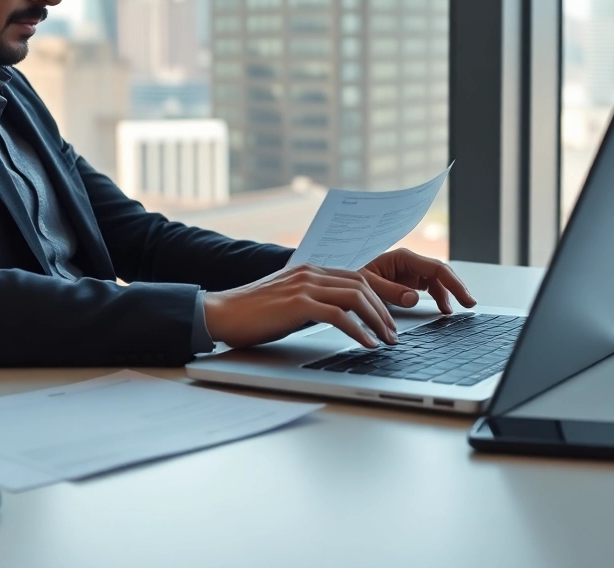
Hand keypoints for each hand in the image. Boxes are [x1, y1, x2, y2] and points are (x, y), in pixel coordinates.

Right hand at [204, 265, 399, 349]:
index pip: (356, 278)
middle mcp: (310, 273)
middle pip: (362, 285)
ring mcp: (304, 286)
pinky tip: (366, 344)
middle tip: (394, 333)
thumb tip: (336, 318)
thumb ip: (310, 301)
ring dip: (376, 320)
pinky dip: (358, 330)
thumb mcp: (287, 301)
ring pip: (356, 297)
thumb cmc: (250, 313)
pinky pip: (339, 316)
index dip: (378, 297)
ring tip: (386, 340)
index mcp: (309, 270)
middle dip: (384, 310)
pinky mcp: (298, 304)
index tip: (389, 318)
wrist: (219, 312)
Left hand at [359, 248, 476, 314]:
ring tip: (453, 311)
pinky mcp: (407, 281)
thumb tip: (413, 298)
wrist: (340, 278)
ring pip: (437, 281)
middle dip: (457, 288)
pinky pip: (429, 288)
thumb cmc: (350, 275)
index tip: (465, 298)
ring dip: (448, 295)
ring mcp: (409, 271)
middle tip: (470, 304)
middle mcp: (409, 262)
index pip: (437, 268)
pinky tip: (442, 309)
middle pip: (441, 273)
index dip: (454, 283)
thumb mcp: (367, 284)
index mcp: (403, 257)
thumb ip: (389, 291)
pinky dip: (438, 298)